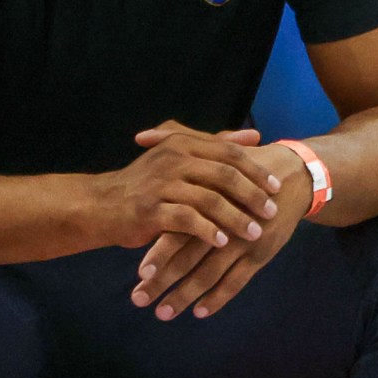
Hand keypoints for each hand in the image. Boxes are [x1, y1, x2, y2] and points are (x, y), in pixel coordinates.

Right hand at [90, 120, 282, 251]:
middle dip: (252, 196)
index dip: (256, 170)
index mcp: (184, 143)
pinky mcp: (150, 209)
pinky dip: (208, 231)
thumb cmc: (147, 183)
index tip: (277, 187)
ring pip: (210, 200)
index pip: (230, 153)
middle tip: (271, 212)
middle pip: (225, 176)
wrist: (100, 205)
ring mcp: (161, 183)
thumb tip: (255, 135)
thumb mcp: (178, 156)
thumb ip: (216, 145)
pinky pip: (188, 220)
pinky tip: (223, 242)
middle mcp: (173, 158)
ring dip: (236, 218)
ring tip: (254, 232)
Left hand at [130, 141, 312, 319]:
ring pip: (211, 275)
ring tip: (162, 313)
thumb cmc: (250, 163)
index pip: (181, 230)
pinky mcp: (262, 254)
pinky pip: (237, 282)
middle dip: (162, 281)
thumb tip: (140, 136)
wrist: (296, 175)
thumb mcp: (217, 150)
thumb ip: (177, 140)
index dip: (159, 252)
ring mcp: (246, 242)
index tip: (138, 273)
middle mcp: (228, 224)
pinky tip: (200, 312)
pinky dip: (218, 298)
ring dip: (185, 295)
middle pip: (190, 258)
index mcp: (214, 200)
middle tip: (138, 299)